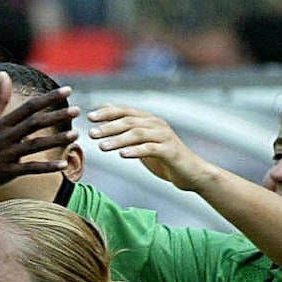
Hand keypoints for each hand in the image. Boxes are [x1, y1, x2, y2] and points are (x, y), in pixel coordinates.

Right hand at [0, 75, 77, 197]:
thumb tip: (5, 74)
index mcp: (2, 122)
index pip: (30, 106)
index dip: (50, 98)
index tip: (68, 90)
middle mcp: (6, 136)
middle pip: (36, 123)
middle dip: (57, 116)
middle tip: (78, 110)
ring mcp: (7, 154)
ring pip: (36, 145)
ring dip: (57, 140)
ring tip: (76, 135)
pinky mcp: (7, 171)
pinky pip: (31, 169)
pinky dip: (48, 167)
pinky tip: (63, 164)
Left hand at [86, 106, 210, 191]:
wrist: (191, 173)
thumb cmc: (164, 158)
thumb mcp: (143, 141)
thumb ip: (127, 127)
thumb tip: (106, 109)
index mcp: (149, 120)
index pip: (125, 111)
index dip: (107, 113)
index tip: (89, 117)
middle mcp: (157, 124)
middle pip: (129, 122)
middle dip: (108, 127)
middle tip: (91, 133)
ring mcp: (164, 137)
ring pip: (138, 134)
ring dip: (118, 140)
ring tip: (101, 147)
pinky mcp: (170, 151)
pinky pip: (150, 149)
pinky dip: (135, 151)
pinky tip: (122, 156)